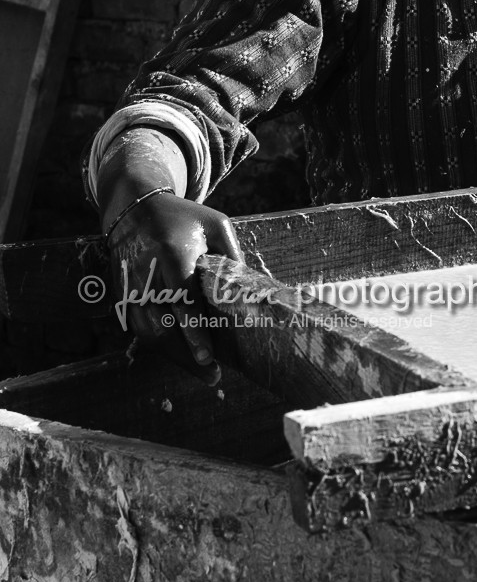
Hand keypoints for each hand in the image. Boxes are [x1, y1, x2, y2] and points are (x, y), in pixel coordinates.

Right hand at [105, 192, 243, 374]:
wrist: (133, 207)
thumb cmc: (183, 217)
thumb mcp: (215, 224)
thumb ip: (231, 255)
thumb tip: (249, 290)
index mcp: (171, 253)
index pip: (182, 300)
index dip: (194, 331)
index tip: (207, 355)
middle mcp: (146, 273)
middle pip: (163, 325)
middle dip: (187, 355)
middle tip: (212, 375)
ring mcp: (130, 286)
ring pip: (148, 333)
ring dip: (174, 357)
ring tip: (202, 372)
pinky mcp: (122, 295)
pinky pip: (139, 329)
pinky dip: (160, 347)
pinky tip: (182, 356)